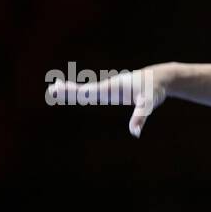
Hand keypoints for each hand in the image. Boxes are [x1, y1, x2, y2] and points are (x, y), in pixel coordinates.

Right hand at [46, 63, 175, 137]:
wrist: (159, 78)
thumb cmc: (154, 90)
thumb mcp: (149, 104)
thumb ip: (141, 117)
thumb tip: (135, 133)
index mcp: (113, 88)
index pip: (90, 91)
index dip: (75, 91)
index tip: (60, 88)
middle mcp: (109, 86)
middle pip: (85, 89)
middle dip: (69, 90)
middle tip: (51, 89)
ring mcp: (110, 88)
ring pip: (88, 90)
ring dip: (72, 90)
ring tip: (55, 89)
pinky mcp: (113, 90)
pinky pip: (95, 91)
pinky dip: (83, 92)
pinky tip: (76, 94)